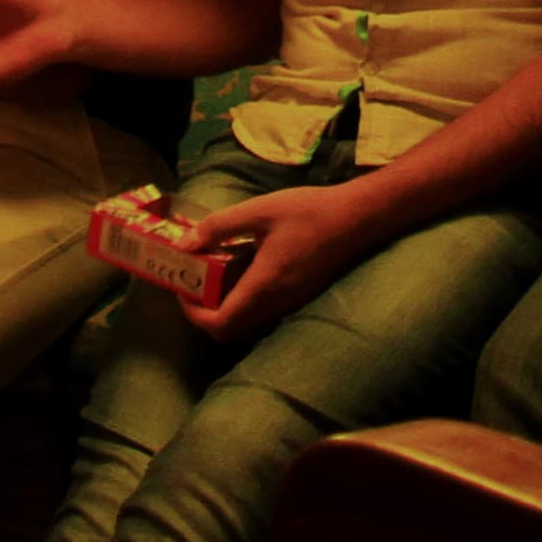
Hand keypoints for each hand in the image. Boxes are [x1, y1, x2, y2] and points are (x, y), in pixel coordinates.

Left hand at [175, 183, 386, 342]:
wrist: (358, 217)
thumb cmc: (309, 212)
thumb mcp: (259, 210)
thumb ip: (219, 227)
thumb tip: (184, 244)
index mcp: (263, 286)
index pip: (220, 323)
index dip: (194, 315)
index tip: (183, 291)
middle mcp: (277, 303)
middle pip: (231, 331)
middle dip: (205, 314)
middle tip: (195, 286)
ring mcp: (291, 303)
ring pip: (248, 323)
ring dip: (226, 308)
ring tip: (216, 276)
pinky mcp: (300, 297)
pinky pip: (264, 312)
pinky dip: (245, 301)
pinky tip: (245, 268)